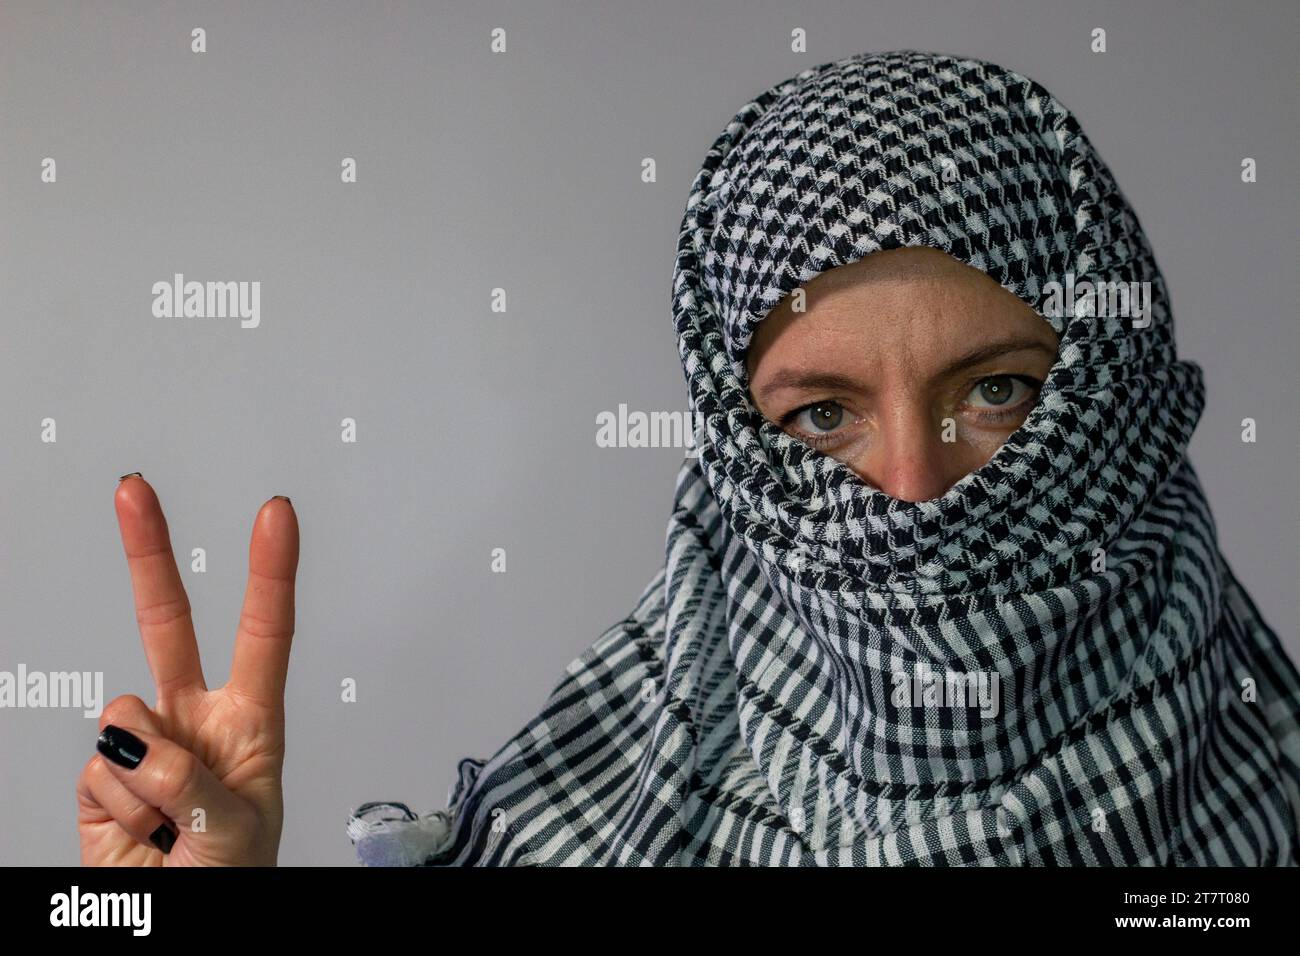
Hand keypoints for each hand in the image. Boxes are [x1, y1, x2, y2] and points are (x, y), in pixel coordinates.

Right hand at [76, 475, 298, 865]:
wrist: (177, 930)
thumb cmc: (233, 881)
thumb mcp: (238, 832)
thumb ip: (194, 781)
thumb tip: (136, 735)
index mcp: (250, 723)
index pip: (265, 634)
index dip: (270, 571)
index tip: (276, 514)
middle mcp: (195, 721)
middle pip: (168, 625)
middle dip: (148, 554)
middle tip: (134, 492)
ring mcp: (146, 746)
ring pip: (125, 718)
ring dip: (147, 777)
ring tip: (169, 822)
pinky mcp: (102, 777)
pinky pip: (97, 768)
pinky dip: (116, 806)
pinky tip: (139, 831)